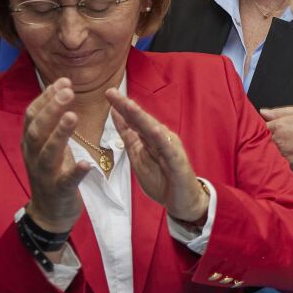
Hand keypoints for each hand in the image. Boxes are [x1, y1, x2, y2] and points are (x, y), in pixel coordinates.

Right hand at [21, 78, 89, 234]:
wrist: (49, 212)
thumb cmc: (53, 171)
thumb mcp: (48, 144)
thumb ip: (52, 120)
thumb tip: (60, 88)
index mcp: (31, 143)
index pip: (32, 115)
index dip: (46, 98)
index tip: (63, 81)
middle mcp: (33, 155)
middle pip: (37, 129)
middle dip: (51, 109)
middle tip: (68, 91)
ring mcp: (44, 174)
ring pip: (48, 152)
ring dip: (60, 134)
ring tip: (72, 116)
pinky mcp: (59, 191)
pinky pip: (66, 181)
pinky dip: (75, 172)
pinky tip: (86, 162)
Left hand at [106, 89, 207, 224]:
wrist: (184, 200)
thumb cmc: (163, 178)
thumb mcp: (139, 156)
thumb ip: (129, 136)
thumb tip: (116, 115)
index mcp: (150, 138)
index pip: (134, 120)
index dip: (121, 107)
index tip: (108, 93)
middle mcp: (161, 138)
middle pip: (142, 120)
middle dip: (127, 106)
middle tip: (111, 92)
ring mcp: (170, 148)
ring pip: (153, 130)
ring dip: (142, 117)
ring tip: (128, 105)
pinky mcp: (177, 161)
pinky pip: (168, 149)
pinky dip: (160, 139)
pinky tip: (153, 129)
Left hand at [259, 105, 292, 174]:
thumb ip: (280, 112)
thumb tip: (263, 112)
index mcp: (280, 126)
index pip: (259, 128)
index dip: (260, 128)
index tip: (264, 128)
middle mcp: (279, 142)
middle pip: (261, 142)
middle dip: (264, 140)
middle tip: (275, 138)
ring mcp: (284, 156)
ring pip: (269, 155)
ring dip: (270, 152)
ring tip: (283, 147)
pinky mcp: (291, 167)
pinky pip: (279, 164)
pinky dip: (280, 161)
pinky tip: (289, 156)